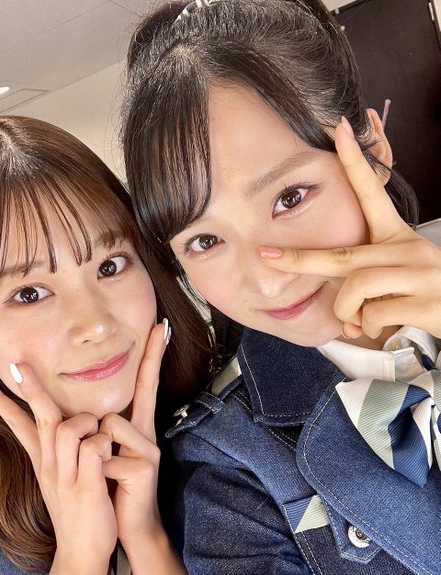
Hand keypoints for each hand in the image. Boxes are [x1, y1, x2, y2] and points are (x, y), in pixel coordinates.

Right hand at [0, 366, 116, 572]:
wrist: (82, 554)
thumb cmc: (79, 510)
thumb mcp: (62, 477)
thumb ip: (62, 450)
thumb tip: (65, 423)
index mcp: (42, 460)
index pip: (17, 423)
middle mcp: (49, 465)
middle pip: (42, 416)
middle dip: (31, 388)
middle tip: (19, 364)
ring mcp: (65, 476)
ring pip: (71, 428)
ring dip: (90, 425)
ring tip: (99, 439)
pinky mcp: (85, 487)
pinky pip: (95, 449)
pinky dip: (105, 445)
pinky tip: (109, 459)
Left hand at [101, 320, 169, 547]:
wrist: (128, 529)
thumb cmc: (112, 489)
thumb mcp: (102, 455)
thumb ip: (96, 431)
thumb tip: (90, 409)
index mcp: (134, 427)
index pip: (144, 384)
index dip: (152, 356)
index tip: (159, 325)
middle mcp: (146, 431)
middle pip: (145, 387)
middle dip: (152, 355)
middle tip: (160, 324)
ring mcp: (149, 447)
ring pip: (109, 423)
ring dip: (95, 445)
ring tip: (104, 469)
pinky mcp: (145, 466)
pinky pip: (105, 453)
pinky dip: (96, 469)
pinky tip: (108, 485)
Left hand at [260, 117, 440, 338]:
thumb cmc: (422, 299)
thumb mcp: (393, 282)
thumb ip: (363, 289)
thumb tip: (345, 321)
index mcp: (398, 238)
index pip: (373, 194)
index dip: (355, 164)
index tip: (338, 129)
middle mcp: (411, 248)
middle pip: (343, 255)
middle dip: (300, 260)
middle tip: (267, 257)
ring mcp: (422, 273)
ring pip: (357, 286)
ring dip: (347, 313)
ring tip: (359, 323)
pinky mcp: (429, 302)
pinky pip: (375, 313)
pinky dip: (367, 327)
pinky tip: (380, 327)